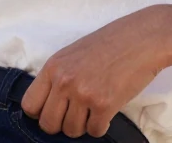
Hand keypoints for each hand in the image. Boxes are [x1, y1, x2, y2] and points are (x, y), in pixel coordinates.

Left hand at [21, 7, 171, 138]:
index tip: (52, 112)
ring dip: (82, 125)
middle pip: (48, 124)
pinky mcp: (104, 105)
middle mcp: (64, 81)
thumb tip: (49, 104)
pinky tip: (106, 111)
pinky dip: (100, 126)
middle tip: (75, 115)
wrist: (142, 39)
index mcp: (53, 67)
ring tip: (93, 109)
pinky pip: (94, 131)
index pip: (29, 105)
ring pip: (71, 131)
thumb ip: (58, 76)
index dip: (39, 113)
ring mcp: (84, 94)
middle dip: (60, 125)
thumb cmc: (110, 44)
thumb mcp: (73, 54)